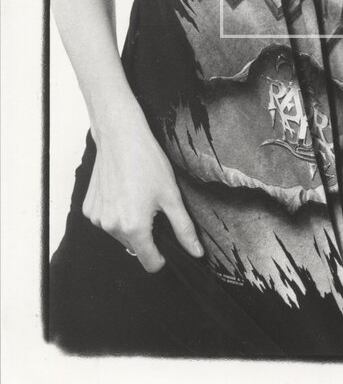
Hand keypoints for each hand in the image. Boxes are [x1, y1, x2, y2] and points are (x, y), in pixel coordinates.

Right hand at [82, 111, 204, 272]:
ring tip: (138, 196)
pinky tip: (123, 193)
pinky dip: (116, 213)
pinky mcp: (88, 209)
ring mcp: (97, 218)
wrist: (121, 137)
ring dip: (130, 223)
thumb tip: (196, 252)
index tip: (167, 244)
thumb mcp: (171, 195)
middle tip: (153, 206)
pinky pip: (107, 221)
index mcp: (134, 227)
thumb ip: (183, 228)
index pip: (150, 263)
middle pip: (135, 247)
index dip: (162, 257)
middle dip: (147, 233)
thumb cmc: (146, 162)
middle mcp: (111, 227)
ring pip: (120, 234)